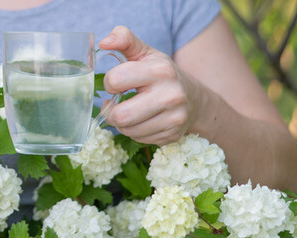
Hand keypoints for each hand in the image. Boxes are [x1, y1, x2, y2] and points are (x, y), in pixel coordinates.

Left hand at [99, 26, 204, 144]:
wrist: (193, 98)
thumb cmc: (162, 74)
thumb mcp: (145, 53)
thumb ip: (124, 40)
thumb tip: (103, 42)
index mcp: (161, 71)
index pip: (116, 80)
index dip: (110, 83)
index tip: (116, 84)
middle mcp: (171, 95)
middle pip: (121, 115)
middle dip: (110, 111)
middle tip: (113, 105)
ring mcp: (174, 118)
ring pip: (128, 130)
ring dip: (121, 123)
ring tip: (127, 112)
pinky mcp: (173, 135)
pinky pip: (139, 139)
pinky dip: (134, 132)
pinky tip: (140, 121)